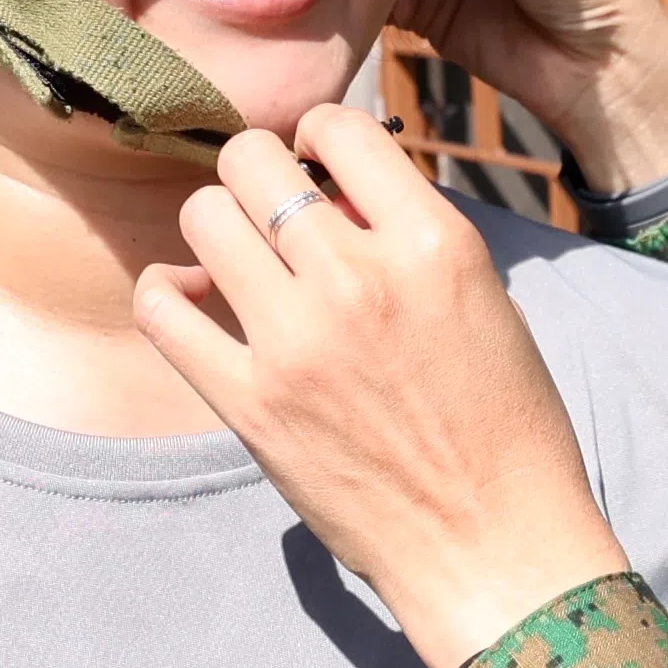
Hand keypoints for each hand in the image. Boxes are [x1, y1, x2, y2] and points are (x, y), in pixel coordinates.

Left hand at [134, 104, 631, 667]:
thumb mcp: (485, 299)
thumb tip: (332, 189)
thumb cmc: (505, 425)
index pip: (338, 124)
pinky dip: (166, 291)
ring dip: (216, 226)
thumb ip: (409, 235)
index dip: (318, 136)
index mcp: (433, 244)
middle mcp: (360, 279)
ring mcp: (297, 343)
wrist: (494, 543)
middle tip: (274, 213)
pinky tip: (193, 300)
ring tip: (241, 258)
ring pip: (202, 217)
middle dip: (257, 173)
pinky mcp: (250, 404)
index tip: (320, 169)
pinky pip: (163, 310)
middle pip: (252, 160)